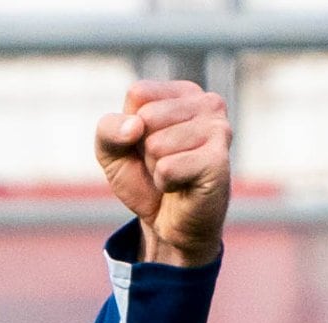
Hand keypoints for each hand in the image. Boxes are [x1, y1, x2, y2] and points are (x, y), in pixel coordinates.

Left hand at [97, 79, 230, 269]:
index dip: (130, 127)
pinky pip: (167, 168)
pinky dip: (165, 183)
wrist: (169, 224)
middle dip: (144, 149)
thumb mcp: (112, 151)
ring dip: (156, 168)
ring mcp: (219, 130)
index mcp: (185, 92)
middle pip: (147, 117)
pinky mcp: (219, 160)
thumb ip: (108, 129)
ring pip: (156, 144)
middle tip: (162, 164)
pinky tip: (182, 186)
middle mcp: (208, 103)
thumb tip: (135, 126)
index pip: (138, 93)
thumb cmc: (145, 180)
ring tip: (174, 175)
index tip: (146, 145)